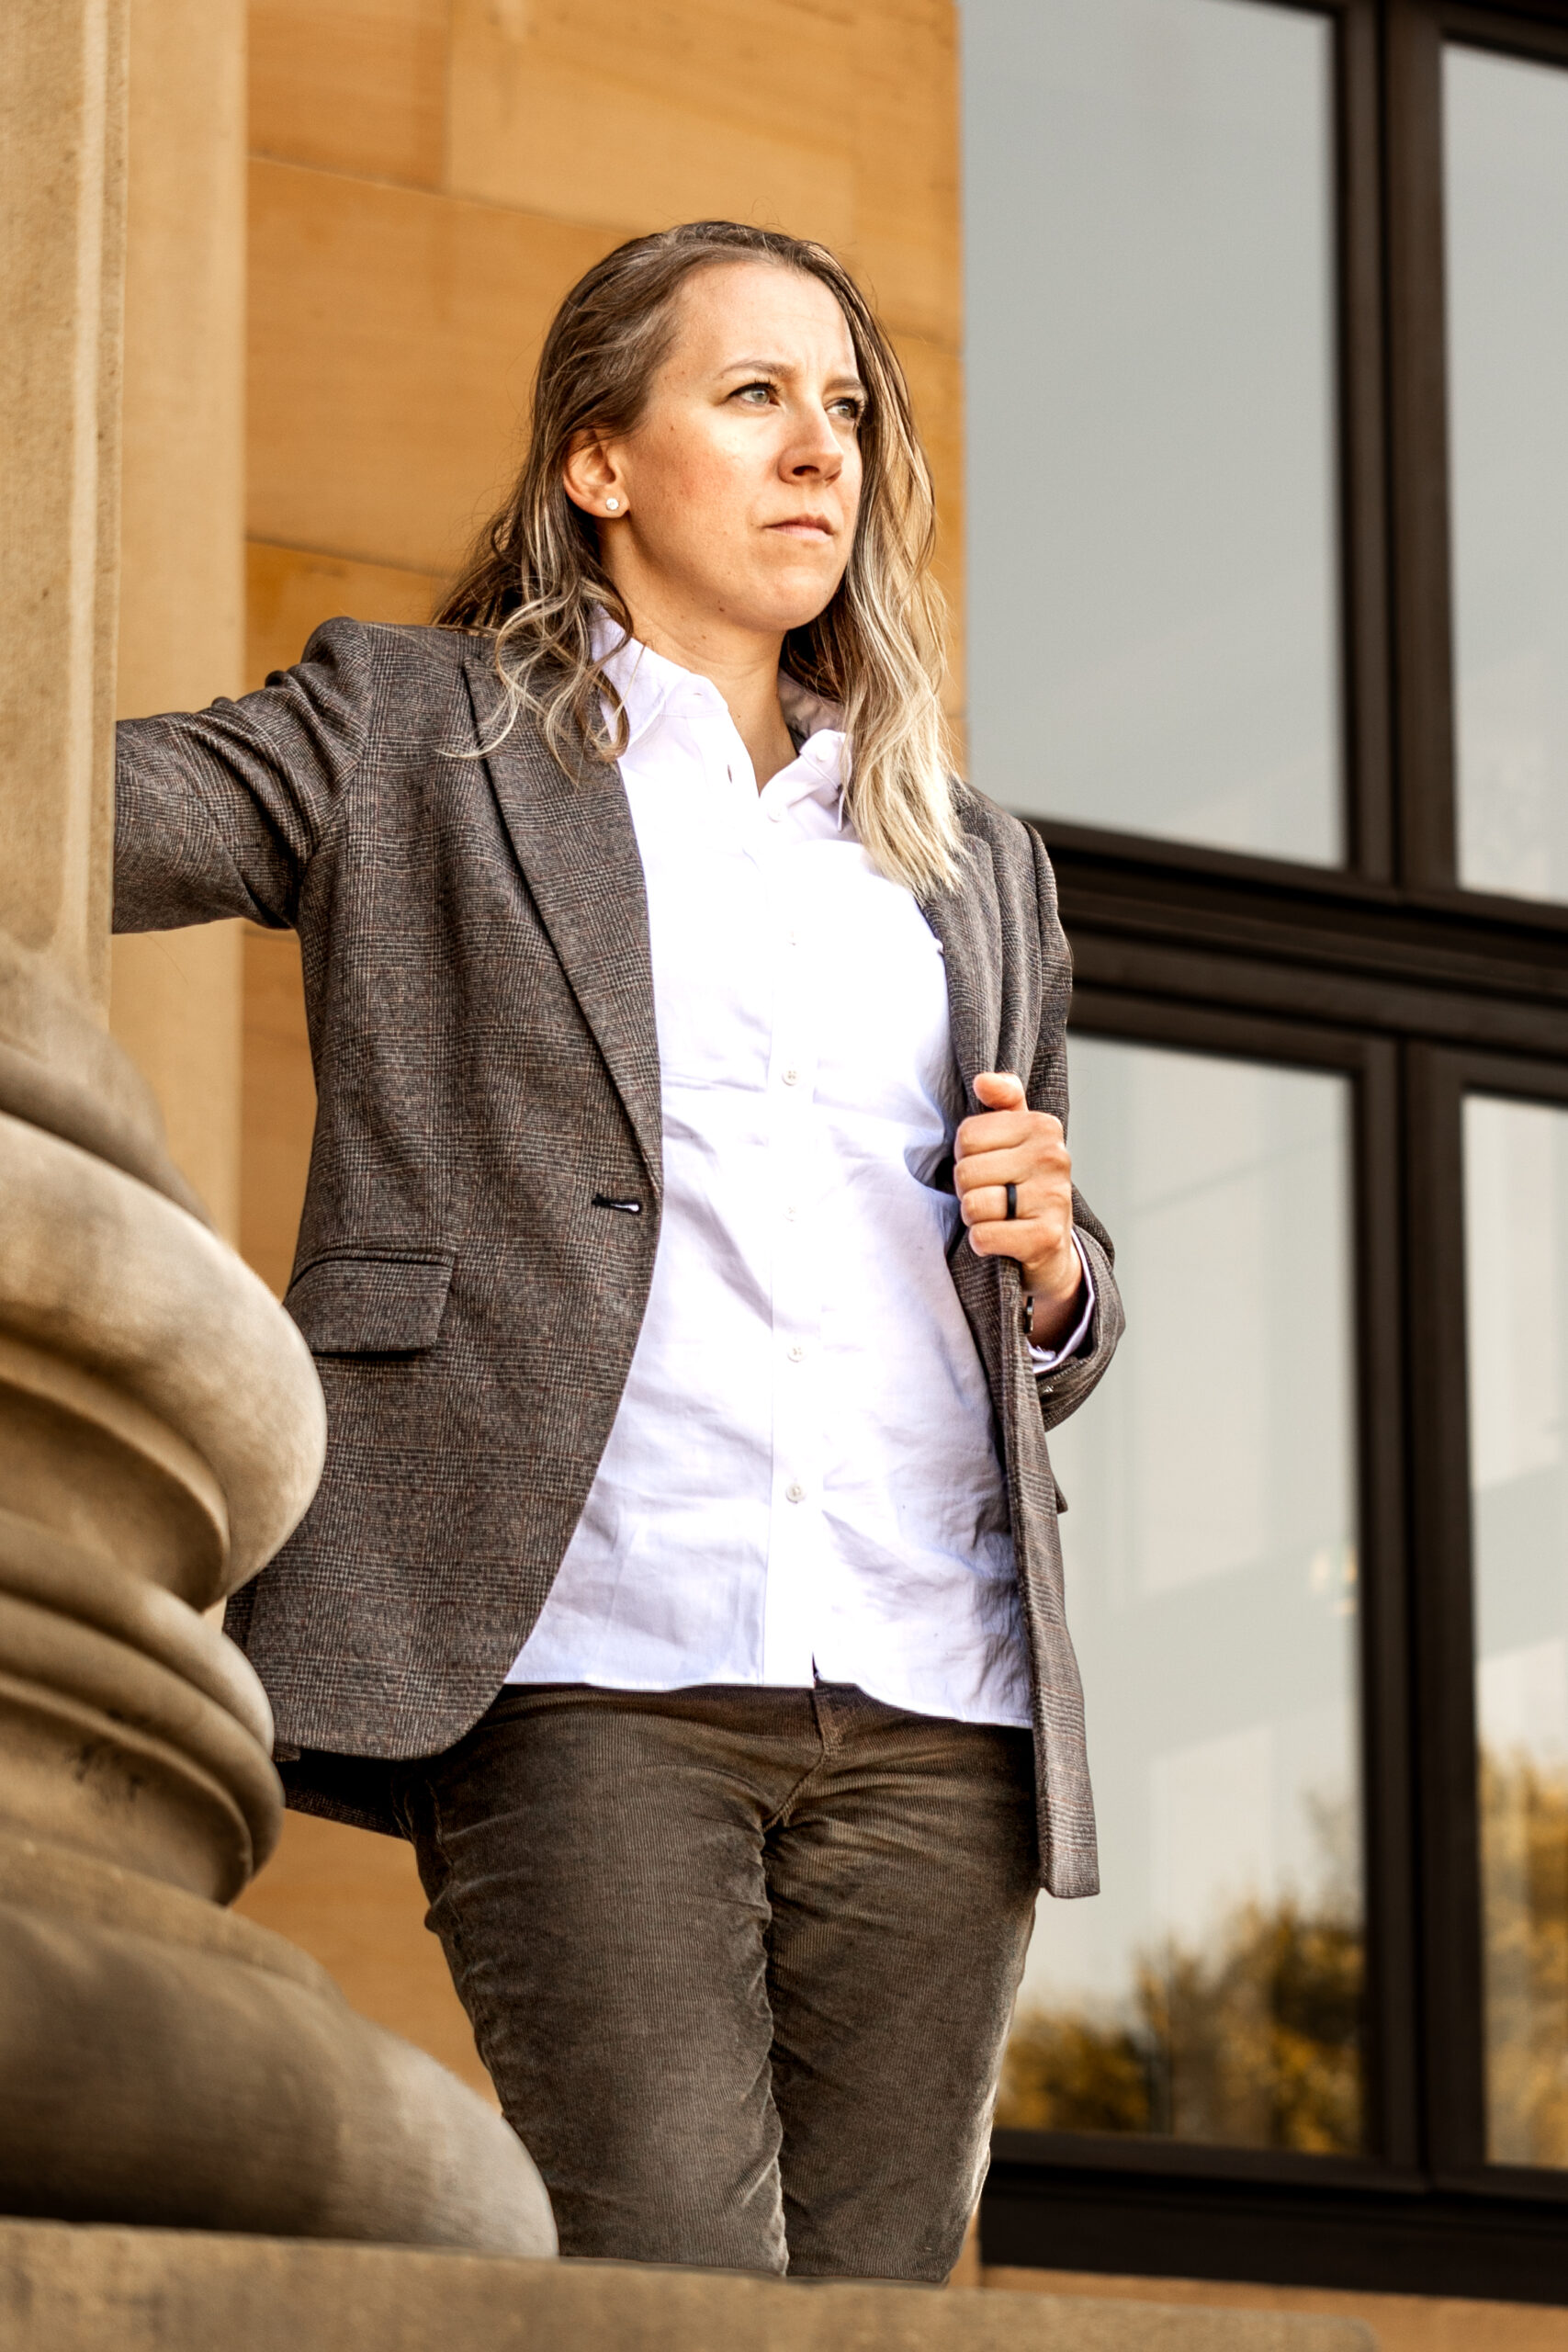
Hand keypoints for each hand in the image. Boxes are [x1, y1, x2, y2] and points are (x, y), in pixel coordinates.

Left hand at [954, 1072, 1083, 1347]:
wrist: (1051, 1247)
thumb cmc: (1023, 1183)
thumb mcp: (1016, 1135)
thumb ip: (1002, 1099)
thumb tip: (983, 1081)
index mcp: (1043, 1126)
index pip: (966, 1135)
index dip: (966, 1157)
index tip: (988, 1166)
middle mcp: (1054, 1157)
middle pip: (965, 1171)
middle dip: (968, 1190)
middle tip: (992, 1196)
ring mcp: (1054, 1198)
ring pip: (972, 1204)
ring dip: (974, 1217)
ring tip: (996, 1217)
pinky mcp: (1046, 1237)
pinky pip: (983, 1236)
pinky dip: (982, 1242)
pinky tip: (1000, 1239)